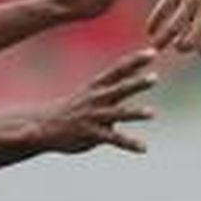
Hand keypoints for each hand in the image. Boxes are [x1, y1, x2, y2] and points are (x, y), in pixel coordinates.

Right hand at [38, 49, 157, 153]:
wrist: (46, 126)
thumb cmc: (77, 108)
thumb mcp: (93, 92)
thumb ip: (115, 85)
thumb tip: (138, 75)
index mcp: (98, 86)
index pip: (119, 69)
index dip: (135, 60)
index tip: (152, 52)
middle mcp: (97, 98)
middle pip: (120, 88)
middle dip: (137, 83)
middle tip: (155, 78)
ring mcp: (94, 116)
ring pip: (118, 113)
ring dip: (135, 113)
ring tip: (153, 113)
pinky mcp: (92, 134)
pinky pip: (113, 139)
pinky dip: (129, 143)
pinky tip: (144, 148)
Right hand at [146, 0, 200, 56]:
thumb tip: (200, 40)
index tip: (198, 47)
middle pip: (192, 43)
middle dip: (182, 48)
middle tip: (175, 45)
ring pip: (173, 30)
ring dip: (162, 42)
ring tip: (156, 45)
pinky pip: (162, 11)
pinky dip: (153, 24)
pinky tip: (149, 28)